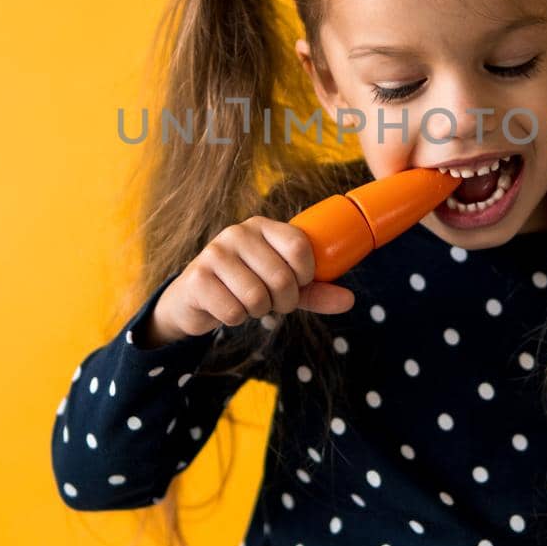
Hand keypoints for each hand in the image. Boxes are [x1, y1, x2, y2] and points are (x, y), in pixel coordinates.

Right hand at [150, 216, 355, 342]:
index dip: (305, 276)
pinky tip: (225, 306)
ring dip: (257, 311)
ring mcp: (215, 252)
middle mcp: (238, 233)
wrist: (196, 299)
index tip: (297, 283)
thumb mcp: (284, 286)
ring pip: (257, 298)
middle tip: (270, 301)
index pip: (299, 247)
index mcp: (263, 227)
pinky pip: (234, 311)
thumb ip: (315, 291)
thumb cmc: (246, 286)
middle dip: (282, 302)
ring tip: (245, 302)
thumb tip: (349, 300)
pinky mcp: (198, 277)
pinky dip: (235, 318)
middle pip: (282, 277)